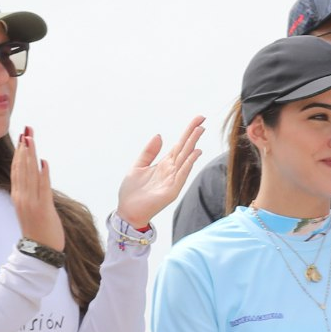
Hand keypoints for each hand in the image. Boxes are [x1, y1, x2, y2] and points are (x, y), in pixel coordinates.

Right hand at [12, 127, 63, 250]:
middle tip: (27, 130)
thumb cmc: (38, 231)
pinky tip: (44, 162)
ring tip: (31, 138)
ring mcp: (31, 203)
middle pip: (22, 168)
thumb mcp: (30, 209)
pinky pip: (43, 188)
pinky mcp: (43, 209)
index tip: (22, 137)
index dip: (19, 152)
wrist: (39, 252)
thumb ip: (32, 192)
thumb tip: (37, 173)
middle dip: (24, 148)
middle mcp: (22, 197)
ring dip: (31, 156)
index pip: (17, 169)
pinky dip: (43, 174)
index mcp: (18, 196)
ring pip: (30, 174)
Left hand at [116, 116, 207, 231]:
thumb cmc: (131, 192)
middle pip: (185, 149)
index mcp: (164, 164)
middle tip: (202, 119)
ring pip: (185, 159)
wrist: (127, 211)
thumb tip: (159, 136)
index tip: (198, 120)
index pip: (179, 145)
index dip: (188, 132)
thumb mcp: (138, 166)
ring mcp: (173, 180)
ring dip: (193, 145)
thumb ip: (149, 152)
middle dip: (193, 134)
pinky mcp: (172, 191)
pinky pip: (182, 174)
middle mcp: (171, 170)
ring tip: (200, 131)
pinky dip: (188, 163)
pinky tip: (194, 153)